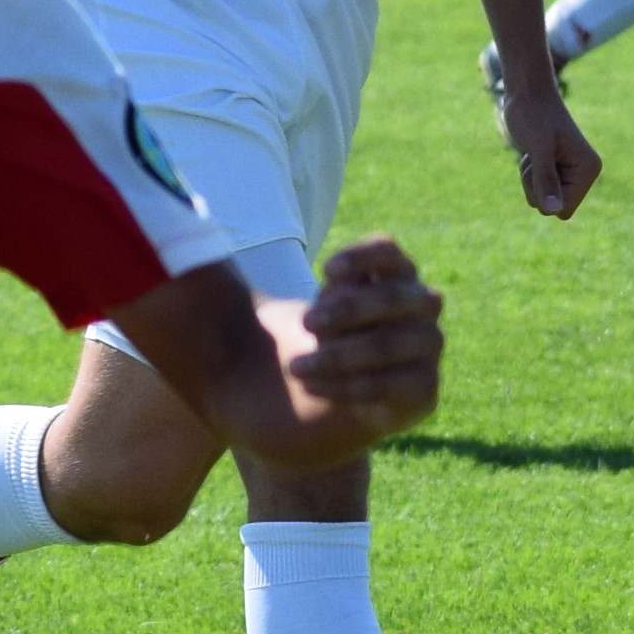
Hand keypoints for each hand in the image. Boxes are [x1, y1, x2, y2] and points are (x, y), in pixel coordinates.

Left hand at [281, 235, 444, 451]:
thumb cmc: (314, 339)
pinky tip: (313, 387)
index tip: (324, 271)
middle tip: (305, 322)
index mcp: (396, 276)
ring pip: (395, 343)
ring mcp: (427, 350)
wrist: (319, 399)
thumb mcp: (297, 305)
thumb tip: (205, 234)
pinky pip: (394, 385)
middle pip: (396, 297)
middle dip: (349, 309)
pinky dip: (349, 387)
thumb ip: (281, 283)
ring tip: (295, 368)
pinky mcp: (424, 393)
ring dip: (341, 354)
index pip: (390, 252)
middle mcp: (421, 308)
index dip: (363, 257)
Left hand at [497, 62, 600, 220]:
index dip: (545, 196)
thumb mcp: (539, 149)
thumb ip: (546, 180)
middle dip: (535, 187)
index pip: (564, 210)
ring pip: (542, 200)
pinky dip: (528, 174)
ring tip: (535, 153)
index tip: (542, 167)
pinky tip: (533, 153)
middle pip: (552, 208)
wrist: (527, 94)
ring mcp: (570, 172)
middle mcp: (584, 174)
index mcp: (589, 169)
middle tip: (536, 158)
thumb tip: (553, 211)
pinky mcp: (556, 169)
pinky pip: (537, 189)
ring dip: (529, 179)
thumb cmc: (533, 116)